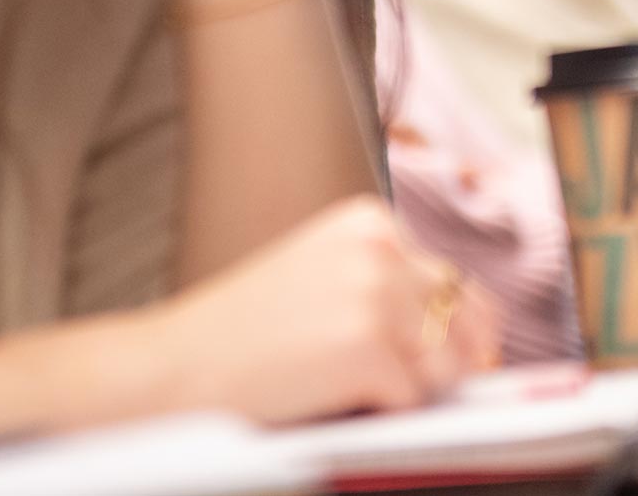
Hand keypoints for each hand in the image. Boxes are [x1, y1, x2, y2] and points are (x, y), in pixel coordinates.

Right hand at [143, 197, 499, 423]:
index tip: (461, 361)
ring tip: (355, 392)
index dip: (460, 331)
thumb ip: (383, 288)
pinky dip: (382, 415)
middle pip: (464, 319)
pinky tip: (334, 401)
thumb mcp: (320, 278)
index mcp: (369, 221)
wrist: (173, 366)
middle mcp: (379, 246)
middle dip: (453, 362)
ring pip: (446, 365)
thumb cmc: (241, 334)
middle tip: (419, 391)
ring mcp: (374, 294)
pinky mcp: (366, 346)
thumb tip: (463, 339)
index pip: (454, 281)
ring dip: (413, 392)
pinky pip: (412, 400)